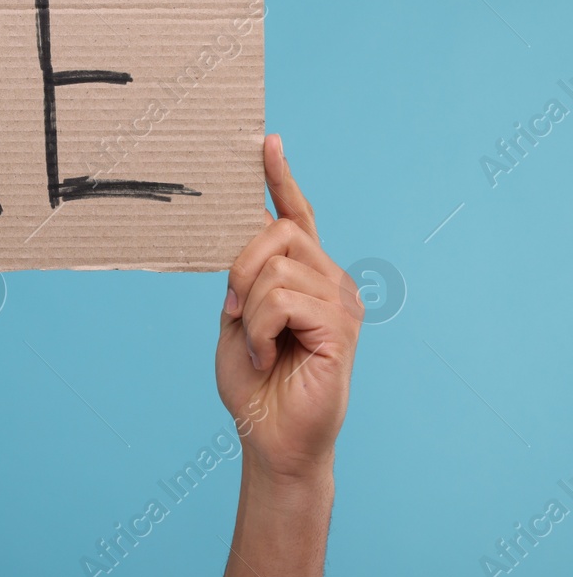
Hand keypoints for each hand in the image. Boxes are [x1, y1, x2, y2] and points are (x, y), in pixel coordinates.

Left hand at [215, 134, 359, 483]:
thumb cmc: (254, 383)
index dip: (281, 177)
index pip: (295, 216)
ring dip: (248, 312)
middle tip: (236, 318)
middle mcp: (331, 281)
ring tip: (258, 348)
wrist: (269, 436)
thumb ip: (244, 279)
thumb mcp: (237, 318)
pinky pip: (281, 301)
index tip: (267, 140)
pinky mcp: (341, 327)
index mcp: (305, 275)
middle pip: (275, 234)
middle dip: (240, 271)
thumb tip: (247, 247)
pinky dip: (259, 330)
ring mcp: (340, 303)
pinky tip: (269, 356)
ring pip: (273, 269)